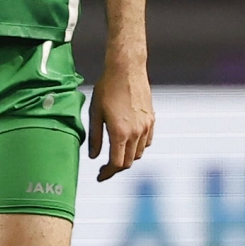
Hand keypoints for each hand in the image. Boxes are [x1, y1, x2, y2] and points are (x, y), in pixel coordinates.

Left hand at [88, 57, 154, 180]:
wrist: (126, 69)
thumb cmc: (107, 88)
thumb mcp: (95, 113)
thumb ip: (95, 137)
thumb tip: (93, 156)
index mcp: (120, 133)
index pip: (116, 164)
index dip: (107, 173)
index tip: (100, 176)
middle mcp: (136, 132)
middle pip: (128, 162)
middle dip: (116, 168)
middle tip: (104, 168)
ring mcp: (146, 126)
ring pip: (138, 153)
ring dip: (127, 158)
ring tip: (115, 154)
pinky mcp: (151, 119)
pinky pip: (146, 142)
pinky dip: (137, 147)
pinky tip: (128, 142)